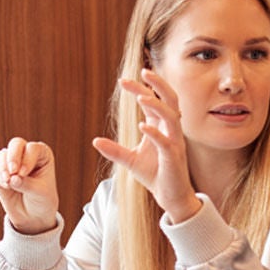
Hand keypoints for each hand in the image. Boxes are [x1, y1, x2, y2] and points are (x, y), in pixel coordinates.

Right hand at [0, 138, 58, 233]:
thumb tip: (11, 179)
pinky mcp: (1, 173)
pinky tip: (7, 186)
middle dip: (13, 156)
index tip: (23, 173)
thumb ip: (26, 184)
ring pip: (3, 155)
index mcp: (42, 155)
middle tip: (13, 171)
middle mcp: (27, 154)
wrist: (33, 215)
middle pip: (16, 144)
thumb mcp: (40, 193)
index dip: (27, 159)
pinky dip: (0, 178)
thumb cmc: (43, 200)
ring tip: (8, 181)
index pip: (33, 148)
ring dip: (3, 167)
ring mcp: (12, 163)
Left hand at [92, 70, 201, 223]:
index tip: (123, 81)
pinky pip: (166, 141)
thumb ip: (114, 150)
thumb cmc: (155, 175)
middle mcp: (171, 130)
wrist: (170, 196)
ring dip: (157, 105)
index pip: (154, 101)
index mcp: (161, 127)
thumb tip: (95, 141)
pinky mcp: (174, 157)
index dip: (140, 88)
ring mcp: (175, 142)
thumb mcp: (130, 160)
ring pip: (171, 116)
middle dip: (158, 85)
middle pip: (170, 99)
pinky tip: (143, 125)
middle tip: (143, 72)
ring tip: (141, 97)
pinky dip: (155, 132)